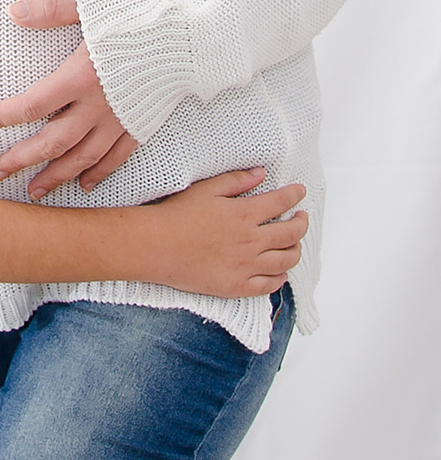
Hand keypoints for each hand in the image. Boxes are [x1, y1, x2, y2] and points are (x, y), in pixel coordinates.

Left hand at [0, 0, 137, 196]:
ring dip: (56, 176)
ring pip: (83, 158)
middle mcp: (99, 106)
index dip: (0, 118)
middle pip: (53, 142)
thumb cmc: (141, 12)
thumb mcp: (91, 4)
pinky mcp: (142, 124)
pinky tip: (85, 184)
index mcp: (80, 77)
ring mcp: (122, 120)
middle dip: (22, 160)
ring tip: (34, 191)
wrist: (194, 33)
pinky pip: (118, 157)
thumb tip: (13, 12)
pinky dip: (100, 173)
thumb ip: (51, 9)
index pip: (31, 106)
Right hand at [143, 168, 308, 297]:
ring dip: (296, 251)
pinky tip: (281, 272)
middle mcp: (250, 241)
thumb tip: (260, 174)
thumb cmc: (178, 214)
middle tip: (302, 218)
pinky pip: (268, 285)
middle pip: (290, 234)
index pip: (280, 202)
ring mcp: (245, 266)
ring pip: (284, 260)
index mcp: (244, 214)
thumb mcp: (206, 189)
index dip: (294, 196)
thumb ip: (236, 181)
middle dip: (301, 224)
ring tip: (296, 244)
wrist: (157, 246)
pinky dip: (280, 278)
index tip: (300, 192)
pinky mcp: (237, 285)